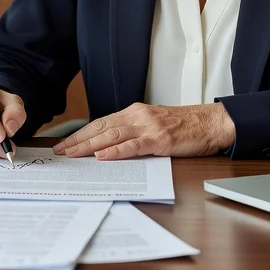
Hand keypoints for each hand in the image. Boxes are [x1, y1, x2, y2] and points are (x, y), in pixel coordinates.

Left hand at [53, 102, 234, 158]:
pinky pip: (133, 146)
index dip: (81, 133)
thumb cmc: (183, 126)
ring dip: (89, 146)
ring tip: (73, 154)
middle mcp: (137, 116)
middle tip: (60, 152)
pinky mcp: (159, 140)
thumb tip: (110, 144)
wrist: (209, 123)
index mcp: (134, 112)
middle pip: (101, 128)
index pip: (100, 123)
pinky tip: (102, 157)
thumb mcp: (153, 123)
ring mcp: (148, 127)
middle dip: (78, 140)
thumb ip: (133, 130)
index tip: (65, 143)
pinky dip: (116, 152)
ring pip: (112, 136)